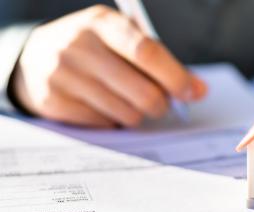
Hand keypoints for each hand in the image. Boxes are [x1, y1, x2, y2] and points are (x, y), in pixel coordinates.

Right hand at [12, 5, 206, 127]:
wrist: (35, 57)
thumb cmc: (95, 48)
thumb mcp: (122, 39)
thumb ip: (160, 61)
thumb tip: (197, 89)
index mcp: (103, 23)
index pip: (147, 52)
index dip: (176, 77)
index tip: (194, 92)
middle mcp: (79, 46)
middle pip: (142, 91)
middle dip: (161, 104)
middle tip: (161, 103)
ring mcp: (63, 75)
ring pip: (127, 113)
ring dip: (137, 113)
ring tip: (126, 99)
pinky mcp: (53, 102)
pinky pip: (105, 124)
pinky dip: (112, 119)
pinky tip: (103, 105)